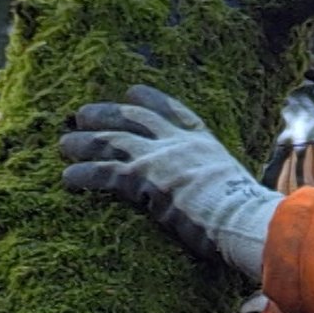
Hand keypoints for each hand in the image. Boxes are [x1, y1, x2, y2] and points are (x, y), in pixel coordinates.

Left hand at [60, 85, 280, 283]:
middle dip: (106, 114)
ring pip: (111, 141)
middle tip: (83, 114)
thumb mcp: (238, 192)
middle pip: (134, 119)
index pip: (175, 112)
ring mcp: (160, 157)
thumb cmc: (249, 217)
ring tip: (64, 144)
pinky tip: (67, 178)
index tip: (133, 92)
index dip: (152, 100)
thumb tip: (229, 205)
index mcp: (205, 143)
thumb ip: (222, 190)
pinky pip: (103, 172)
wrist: (244, 220)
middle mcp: (179, 143)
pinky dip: (83, 174)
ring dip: (84, 142)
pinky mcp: (143, 178)